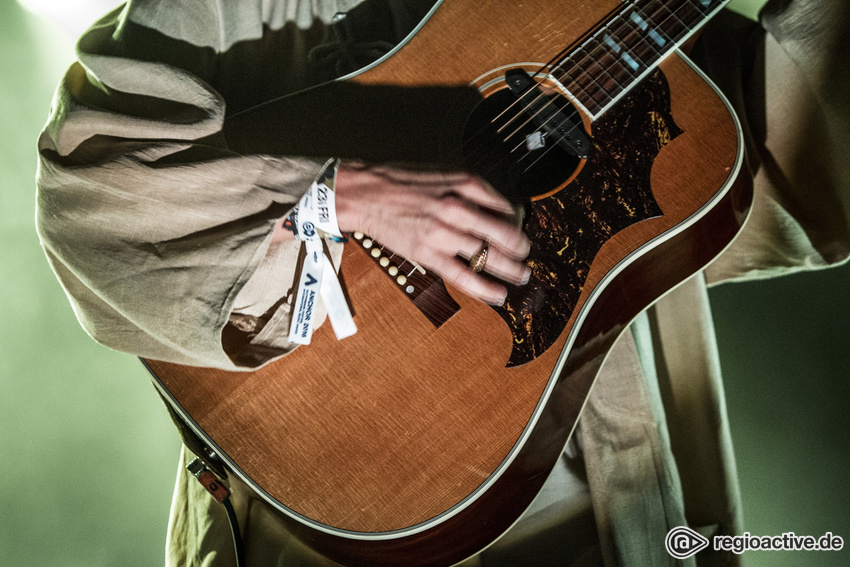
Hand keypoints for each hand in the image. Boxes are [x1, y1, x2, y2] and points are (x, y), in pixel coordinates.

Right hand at [334, 162, 530, 304]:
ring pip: (489, 257)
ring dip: (512, 270)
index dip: (518, 223)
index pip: (505, 209)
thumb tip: (503, 209)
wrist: (367, 194)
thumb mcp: (445, 174)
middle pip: (504, 235)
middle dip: (522, 249)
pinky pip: (464, 277)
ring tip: (522, 276)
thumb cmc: (404, 183)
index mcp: (464, 187)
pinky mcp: (429, 255)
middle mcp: (458, 209)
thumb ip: (475, 190)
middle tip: (527, 255)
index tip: (520, 230)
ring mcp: (444, 234)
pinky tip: (499, 295)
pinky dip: (485, 289)